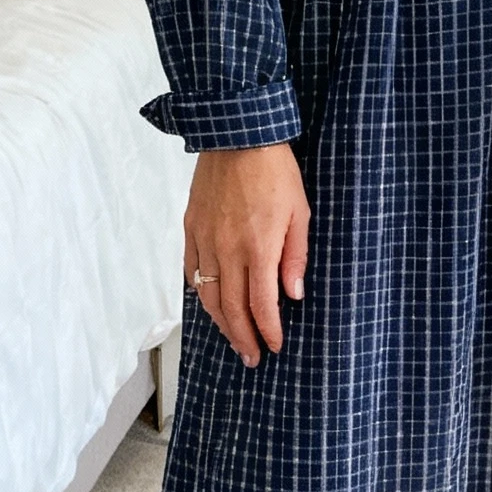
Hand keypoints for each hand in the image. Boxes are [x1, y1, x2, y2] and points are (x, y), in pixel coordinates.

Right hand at [184, 142, 308, 367]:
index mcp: (257, 248)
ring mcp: (204, 240)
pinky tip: (210, 303)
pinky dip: (200, 293)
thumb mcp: (301, 213)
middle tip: (251, 357)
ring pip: (208, 295)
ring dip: (220, 322)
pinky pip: (191, 271)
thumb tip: (292, 293)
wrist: (238, 134)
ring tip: (233, 339)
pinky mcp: (191, 228)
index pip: (260, 305)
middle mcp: (226, 250)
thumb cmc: (275, 171)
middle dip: (243, 337)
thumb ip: (295, 257)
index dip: (267, 330)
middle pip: (231, 308)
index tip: (274, 345)